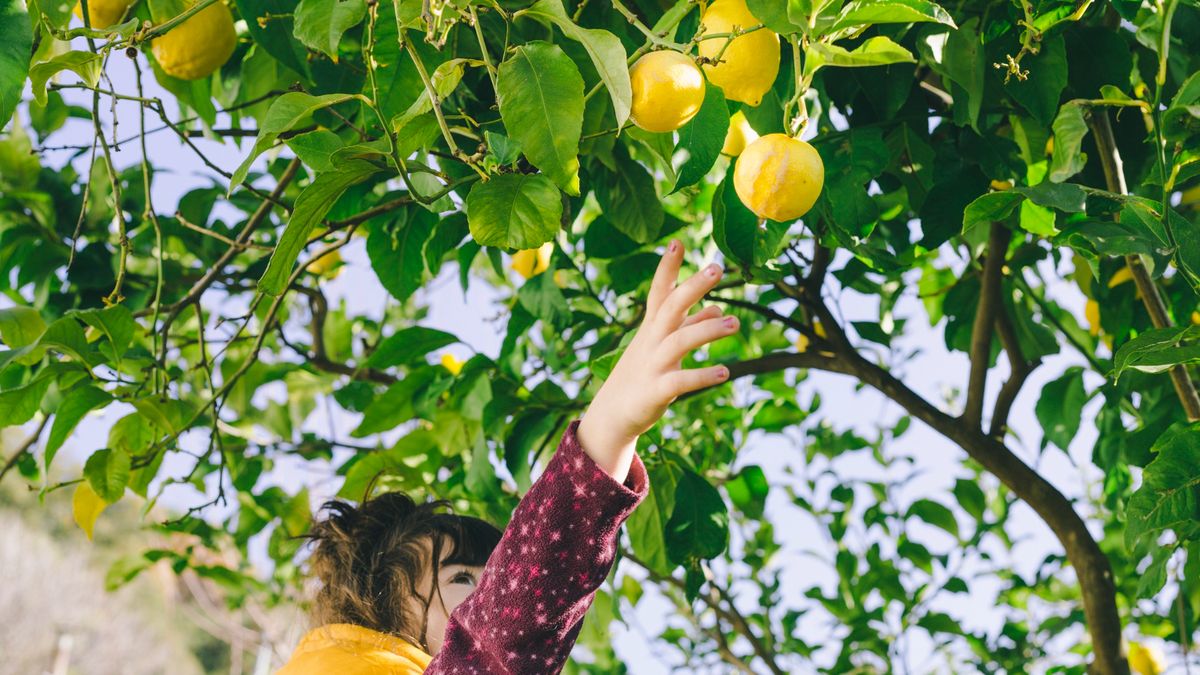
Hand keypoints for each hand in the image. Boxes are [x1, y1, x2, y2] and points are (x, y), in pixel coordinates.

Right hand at [577, 240, 735, 481]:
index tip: (677, 242)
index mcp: (652, 327)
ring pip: (679, 341)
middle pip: (670, 307)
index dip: (667, 268)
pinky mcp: (657, 391)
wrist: (615, 414)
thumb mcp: (664, 345)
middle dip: (692, 286)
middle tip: (717, 268)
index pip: (659, 291)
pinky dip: (702, 376)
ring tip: (736, 323)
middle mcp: (651, 340)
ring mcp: (653, 365)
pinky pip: (680, 381)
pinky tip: (725, 373)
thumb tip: (718, 308)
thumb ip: (691, 325)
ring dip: (708, 331)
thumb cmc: (642, 373)